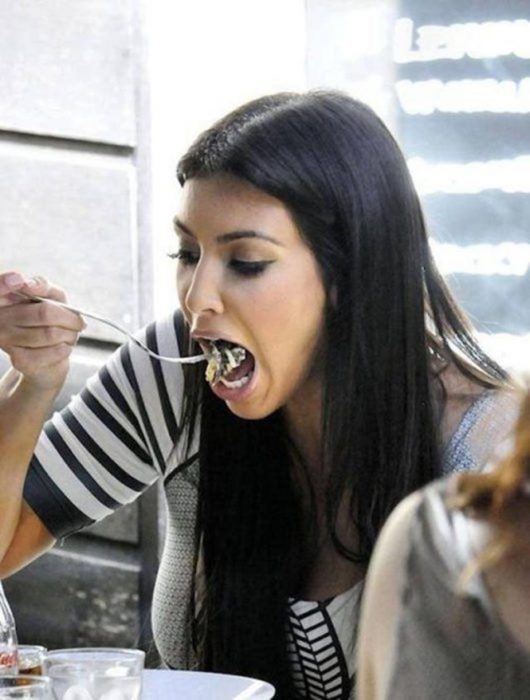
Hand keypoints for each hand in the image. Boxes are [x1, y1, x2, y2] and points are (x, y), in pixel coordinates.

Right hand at [0, 272, 85, 390]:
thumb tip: (26, 283)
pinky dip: (66, 348)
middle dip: (71, 318)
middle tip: (78, 322)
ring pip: (52, 334)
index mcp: (4, 300)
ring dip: (71, 335)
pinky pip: (53, 352)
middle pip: (45, 313)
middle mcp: (0, 320)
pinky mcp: (20, 361)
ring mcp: (7, 341)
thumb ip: (41, 285)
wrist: (47, 358)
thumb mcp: (50, 296)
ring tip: (70, 335)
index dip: (4, 283)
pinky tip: (63, 347)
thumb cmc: (49, 320)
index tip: (20, 281)